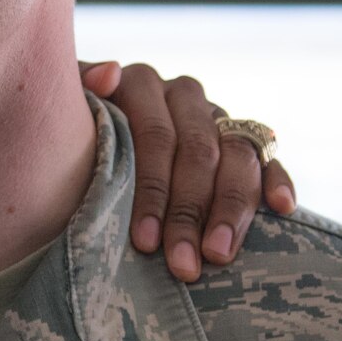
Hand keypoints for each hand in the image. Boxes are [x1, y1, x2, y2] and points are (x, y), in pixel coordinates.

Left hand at [82, 61, 296, 282]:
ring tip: (220, 255)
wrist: (73, 137)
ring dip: (233, 210)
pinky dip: (277, 179)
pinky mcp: (240, 138)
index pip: (155, 137)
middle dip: (191, 214)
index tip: (145, 243)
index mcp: (138, 83)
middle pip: (199, 153)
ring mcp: (214, 115)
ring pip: (237, 156)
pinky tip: (283, 209)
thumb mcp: (58, 115)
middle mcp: (181, 94)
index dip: (153, 192)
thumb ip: (78, 96)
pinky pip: (266, 155)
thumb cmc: (60, 137)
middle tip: (185, 265)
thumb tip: (109, 75)